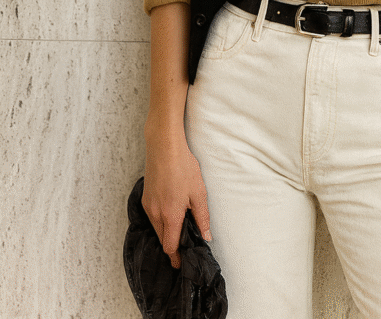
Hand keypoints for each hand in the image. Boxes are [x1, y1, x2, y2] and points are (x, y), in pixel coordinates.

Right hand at [142, 131, 210, 268]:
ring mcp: (148, 205)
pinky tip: (170, 212)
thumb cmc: (183, 167)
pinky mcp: (145, 197)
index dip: (176, 258)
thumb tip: (206, 236)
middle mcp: (155, 214)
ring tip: (180, 228)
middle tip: (184, 247)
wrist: (164, 147)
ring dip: (166, 232)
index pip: (170, 246)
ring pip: (156, 228)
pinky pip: (152, 216)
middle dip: (172, 246)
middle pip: (162, 239)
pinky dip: (160, 221)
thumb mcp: (199, 193)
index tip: (182, 264)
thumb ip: (202, 217)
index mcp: (170, 216)